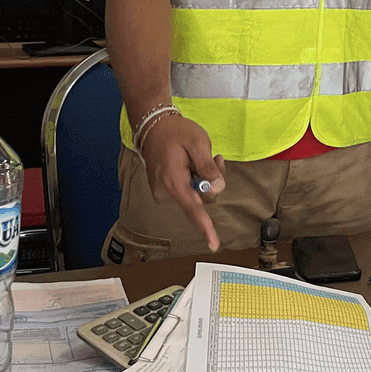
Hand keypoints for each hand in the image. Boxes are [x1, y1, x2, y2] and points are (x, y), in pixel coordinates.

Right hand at [140, 114, 226, 250]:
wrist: (154, 127)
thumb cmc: (177, 132)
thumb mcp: (198, 143)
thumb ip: (208, 168)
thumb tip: (217, 189)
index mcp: (173, 182)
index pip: (193, 210)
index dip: (205, 227)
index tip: (213, 244)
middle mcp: (166, 192)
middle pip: (201, 200)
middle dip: (212, 181)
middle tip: (215, 158)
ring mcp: (163, 193)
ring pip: (196, 195)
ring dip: (204, 178)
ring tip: (202, 157)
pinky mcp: (164, 191)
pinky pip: (188, 191)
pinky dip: (195, 179)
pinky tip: (193, 163)